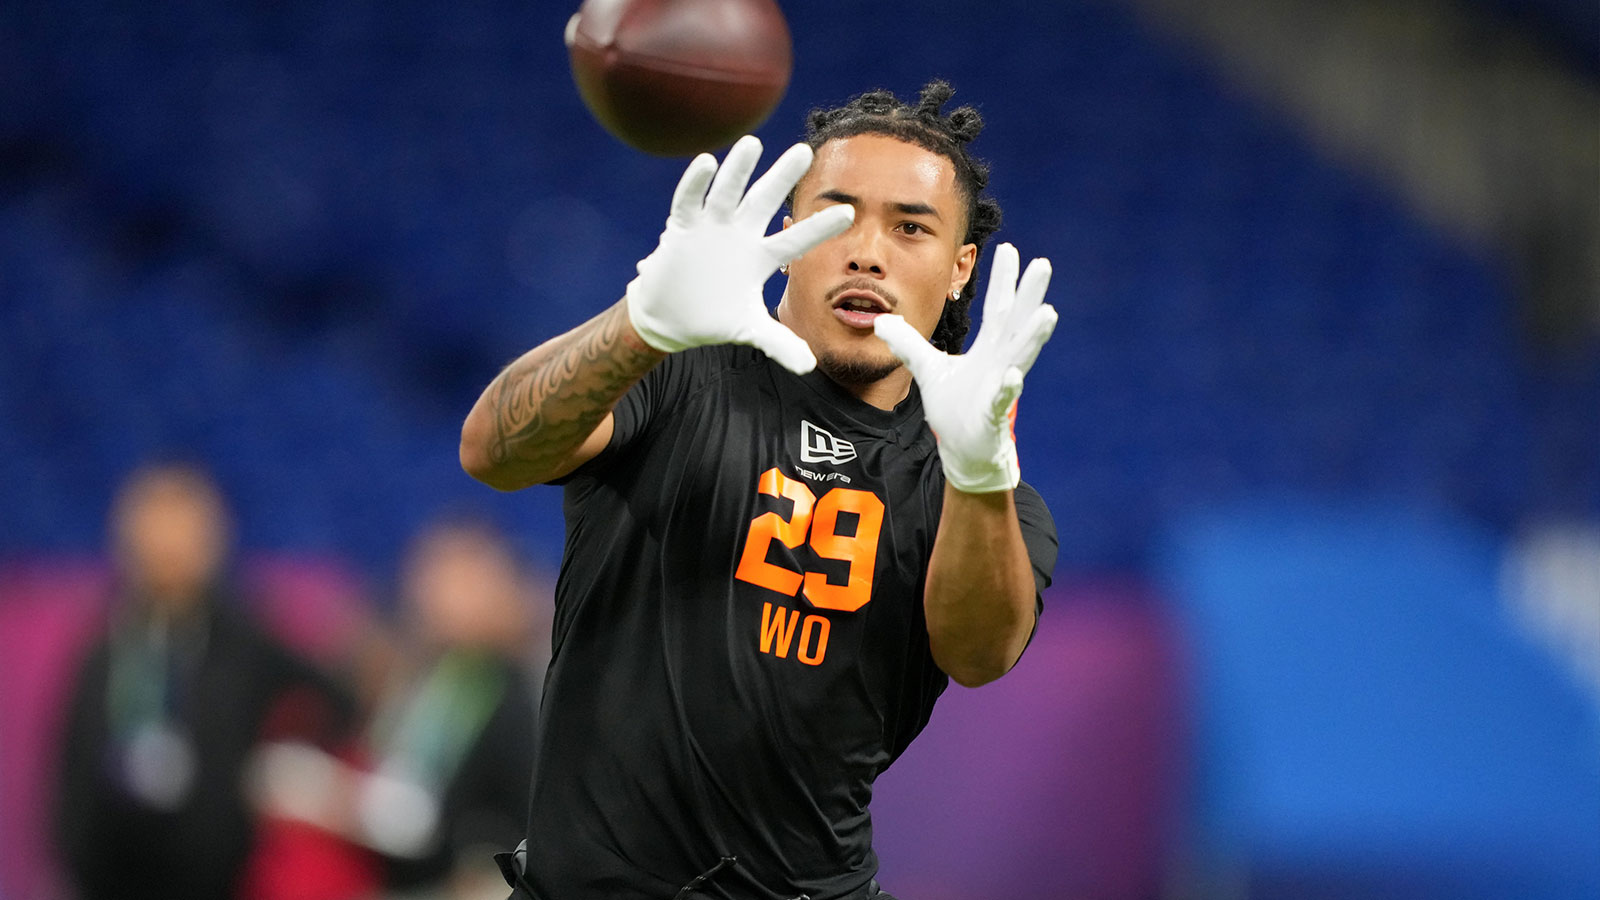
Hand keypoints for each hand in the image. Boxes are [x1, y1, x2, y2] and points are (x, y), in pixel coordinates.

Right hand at [626, 135, 854, 373]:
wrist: (670, 317)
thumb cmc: (714, 317)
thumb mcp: (749, 329)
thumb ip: (778, 343)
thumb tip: (810, 366)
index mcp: (761, 257)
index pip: (796, 239)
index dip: (821, 228)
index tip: (850, 212)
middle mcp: (740, 235)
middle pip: (764, 201)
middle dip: (782, 177)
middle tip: (805, 151)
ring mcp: (711, 229)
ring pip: (728, 193)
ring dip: (739, 170)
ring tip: (753, 144)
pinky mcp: (682, 230)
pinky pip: (689, 202)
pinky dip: (695, 184)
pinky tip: (706, 163)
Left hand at [873, 243, 1056, 492]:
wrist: (963, 448)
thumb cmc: (954, 407)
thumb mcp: (927, 368)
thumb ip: (908, 343)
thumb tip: (882, 320)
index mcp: (989, 348)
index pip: (998, 307)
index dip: (1003, 280)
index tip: (1010, 249)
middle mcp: (1001, 361)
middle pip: (1017, 322)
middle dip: (1030, 294)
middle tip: (1043, 265)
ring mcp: (1000, 386)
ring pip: (1020, 356)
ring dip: (1033, 336)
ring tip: (1047, 312)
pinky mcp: (993, 413)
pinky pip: (1002, 399)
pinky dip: (1007, 388)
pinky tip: (1011, 376)